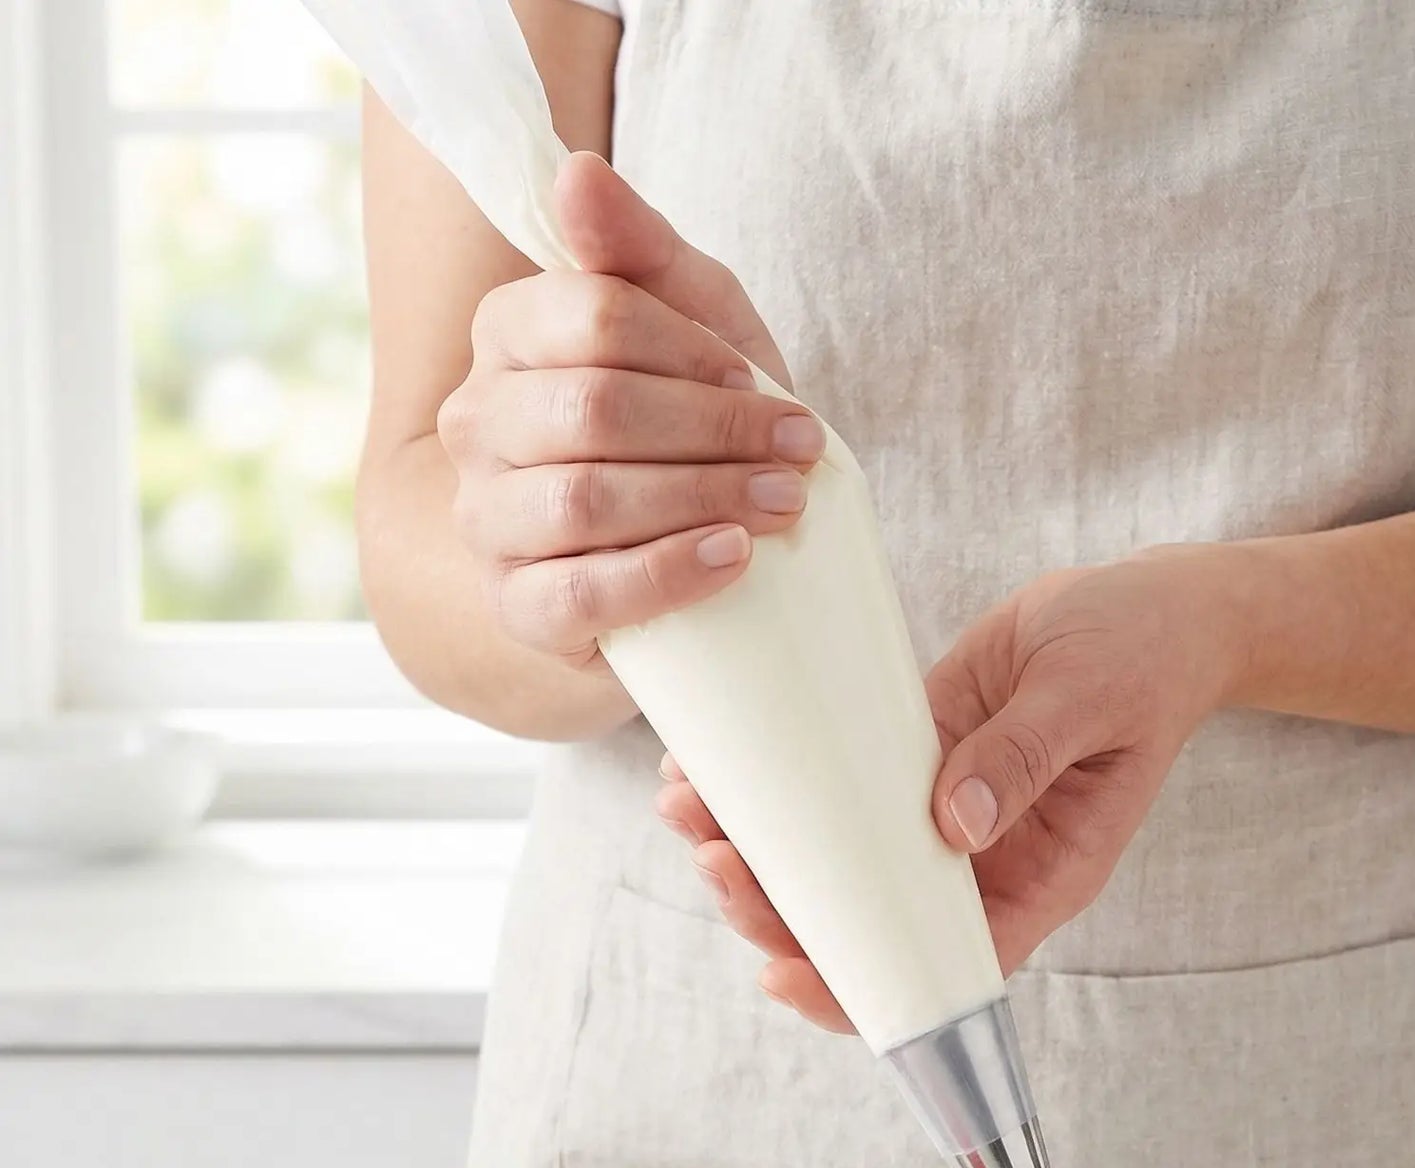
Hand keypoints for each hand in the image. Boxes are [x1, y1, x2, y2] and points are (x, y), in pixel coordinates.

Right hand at [436, 151, 824, 670]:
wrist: (664, 552)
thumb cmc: (684, 427)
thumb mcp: (691, 324)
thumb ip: (643, 249)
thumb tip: (580, 172)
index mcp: (507, 334)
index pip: (594, 317)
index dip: (696, 355)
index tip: (768, 389)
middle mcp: (477, 423)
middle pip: (596, 409)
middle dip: (716, 432)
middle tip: (797, 455)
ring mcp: (486, 519)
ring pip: (586, 499)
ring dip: (703, 499)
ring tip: (782, 505)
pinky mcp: (519, 608)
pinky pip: (583, 593)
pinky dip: (668, 574)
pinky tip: (732, 558)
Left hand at [657, 548, 1241, 1030]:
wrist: (1152, 607)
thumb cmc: (1144, 655)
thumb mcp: (1091, 697)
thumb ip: (1025, 757)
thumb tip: (957, 824)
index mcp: (1039, 877)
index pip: (943, 969)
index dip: (861, 988)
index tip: (784, 974)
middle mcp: (981, 863)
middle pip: (869, 924)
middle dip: (780, 908)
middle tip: (716, 859)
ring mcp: (939, 813)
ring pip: (839, 862)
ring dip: (760, 847)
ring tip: (686, 805)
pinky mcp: (912, 758)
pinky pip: (837, 789)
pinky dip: (781, 785)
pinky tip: (720, 760)